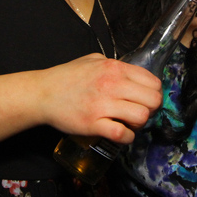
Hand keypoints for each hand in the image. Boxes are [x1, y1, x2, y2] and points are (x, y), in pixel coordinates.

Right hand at [36, 53, 162, 143]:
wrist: (42, 93)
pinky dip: (127, 137)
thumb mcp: (93, 60)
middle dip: (151, 109)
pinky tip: (121, 133)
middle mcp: (112, 84)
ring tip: (129, 123)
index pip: (153, 82)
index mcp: (114, 68)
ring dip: (139, 123)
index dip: (153, 93)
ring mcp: (103, 105)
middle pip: (153, 100)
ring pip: (141, 117)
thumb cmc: (66, 77)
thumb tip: (131, 74)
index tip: (146, 99)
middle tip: (139, 112)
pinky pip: (122, 133)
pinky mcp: (93, 123)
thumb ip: (114, 65)